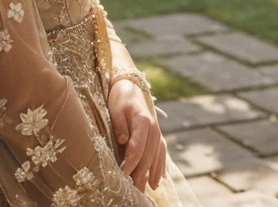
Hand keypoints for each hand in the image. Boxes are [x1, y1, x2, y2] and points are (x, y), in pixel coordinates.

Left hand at [108, 78, 166, 192]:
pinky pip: (161, 153)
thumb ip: (120, 125)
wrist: (130, 86)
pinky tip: (159, 179)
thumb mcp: (115, 109)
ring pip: (156, 157)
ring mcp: (157, 132)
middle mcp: (154, 129)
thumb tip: (123, 140)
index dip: (130, 163)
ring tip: (147, 190)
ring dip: (151, 174)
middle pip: (147, 157)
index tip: (122, 175)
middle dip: (140, 175)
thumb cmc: (120, 98)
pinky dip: (160, 166)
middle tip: (134, 191)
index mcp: (143, 122)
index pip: (137, 148)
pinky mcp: (157, 135)